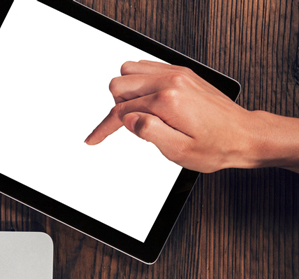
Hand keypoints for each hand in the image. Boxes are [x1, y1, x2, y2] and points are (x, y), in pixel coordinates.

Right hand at [84, 60, 263, 171]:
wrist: (244, 135)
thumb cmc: (216, 146)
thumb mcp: (179, 151)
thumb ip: (149, 132)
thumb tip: (128, 120)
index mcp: (168, 101)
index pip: (121, 111)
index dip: (103, 128)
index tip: (94, 139)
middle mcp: (172, 81)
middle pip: (120, 84)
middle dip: (116, 107)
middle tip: (129, 125)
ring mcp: (178, 74)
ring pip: (130, 70)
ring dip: (126, 91)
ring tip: (138, 111)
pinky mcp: (183, 73)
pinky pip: (148, 66)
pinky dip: (139, 81)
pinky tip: (147, 99)